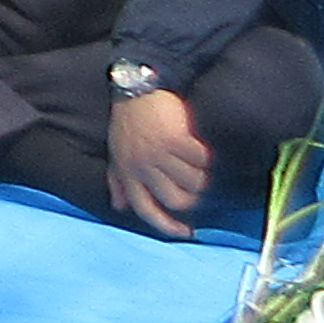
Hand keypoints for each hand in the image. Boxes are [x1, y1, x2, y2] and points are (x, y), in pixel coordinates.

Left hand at [109, 84, 212, 235]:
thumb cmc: (127, 124)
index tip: (187, 233)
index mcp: (126, 173)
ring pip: (193, 181)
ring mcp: (157, 153)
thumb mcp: (116, 153)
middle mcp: (141, 166)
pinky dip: (207, 158)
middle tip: (200, 189)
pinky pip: (201, 160)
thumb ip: (118, 181)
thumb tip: (119, 207)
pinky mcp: (174, 139)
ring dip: (204, 177)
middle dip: (193, 198)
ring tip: (203, 167)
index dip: (167, 225)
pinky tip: (205, 151)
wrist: (136, 90)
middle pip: (176, 199)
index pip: (145, 209)